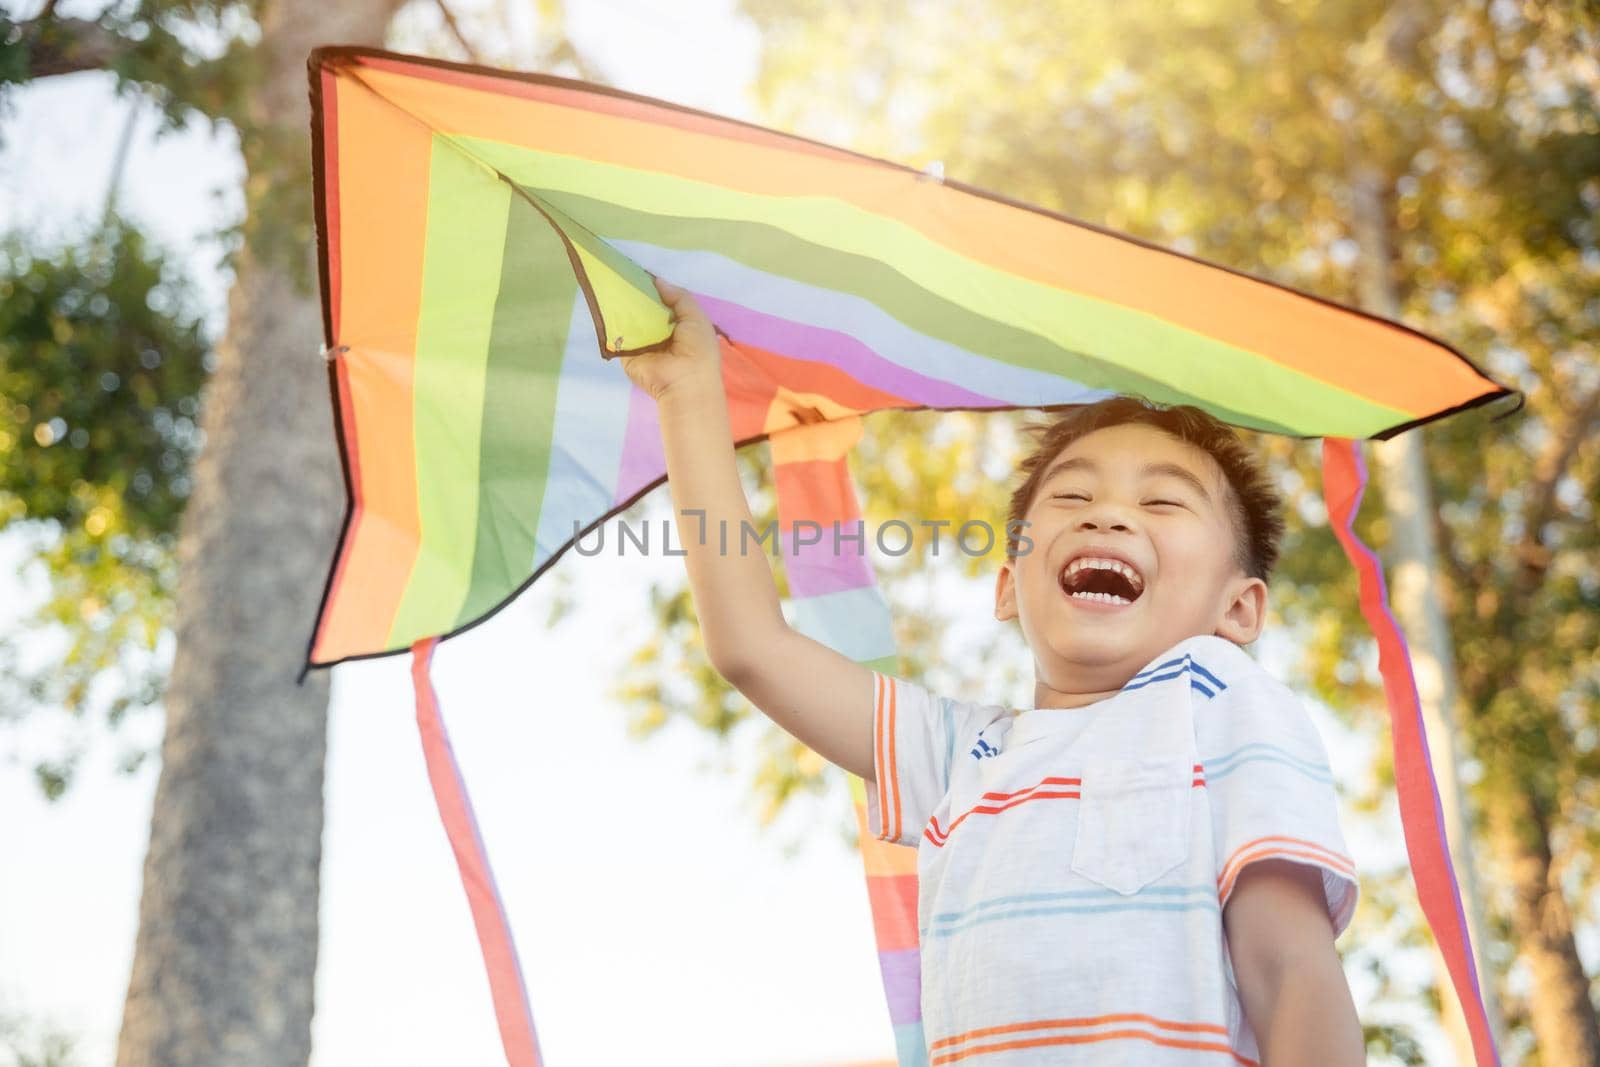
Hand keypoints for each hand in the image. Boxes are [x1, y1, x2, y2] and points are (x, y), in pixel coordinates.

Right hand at [618, 276, 722, 400]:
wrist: (684, 381)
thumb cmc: (697, 349)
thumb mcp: (696, 317)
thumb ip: (679, 297)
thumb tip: (657, 280)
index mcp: (677, 326)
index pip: (661, 303)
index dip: (653, 289)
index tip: (640, 273)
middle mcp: (658, 333)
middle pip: (643, 309)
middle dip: (635, 294)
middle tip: (622, 273)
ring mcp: (640, 342)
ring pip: (628, 319)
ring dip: (622, 304)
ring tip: (612, 282)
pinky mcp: (626, 351)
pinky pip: (618, 332)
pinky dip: (613, 319)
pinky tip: (606, 301)